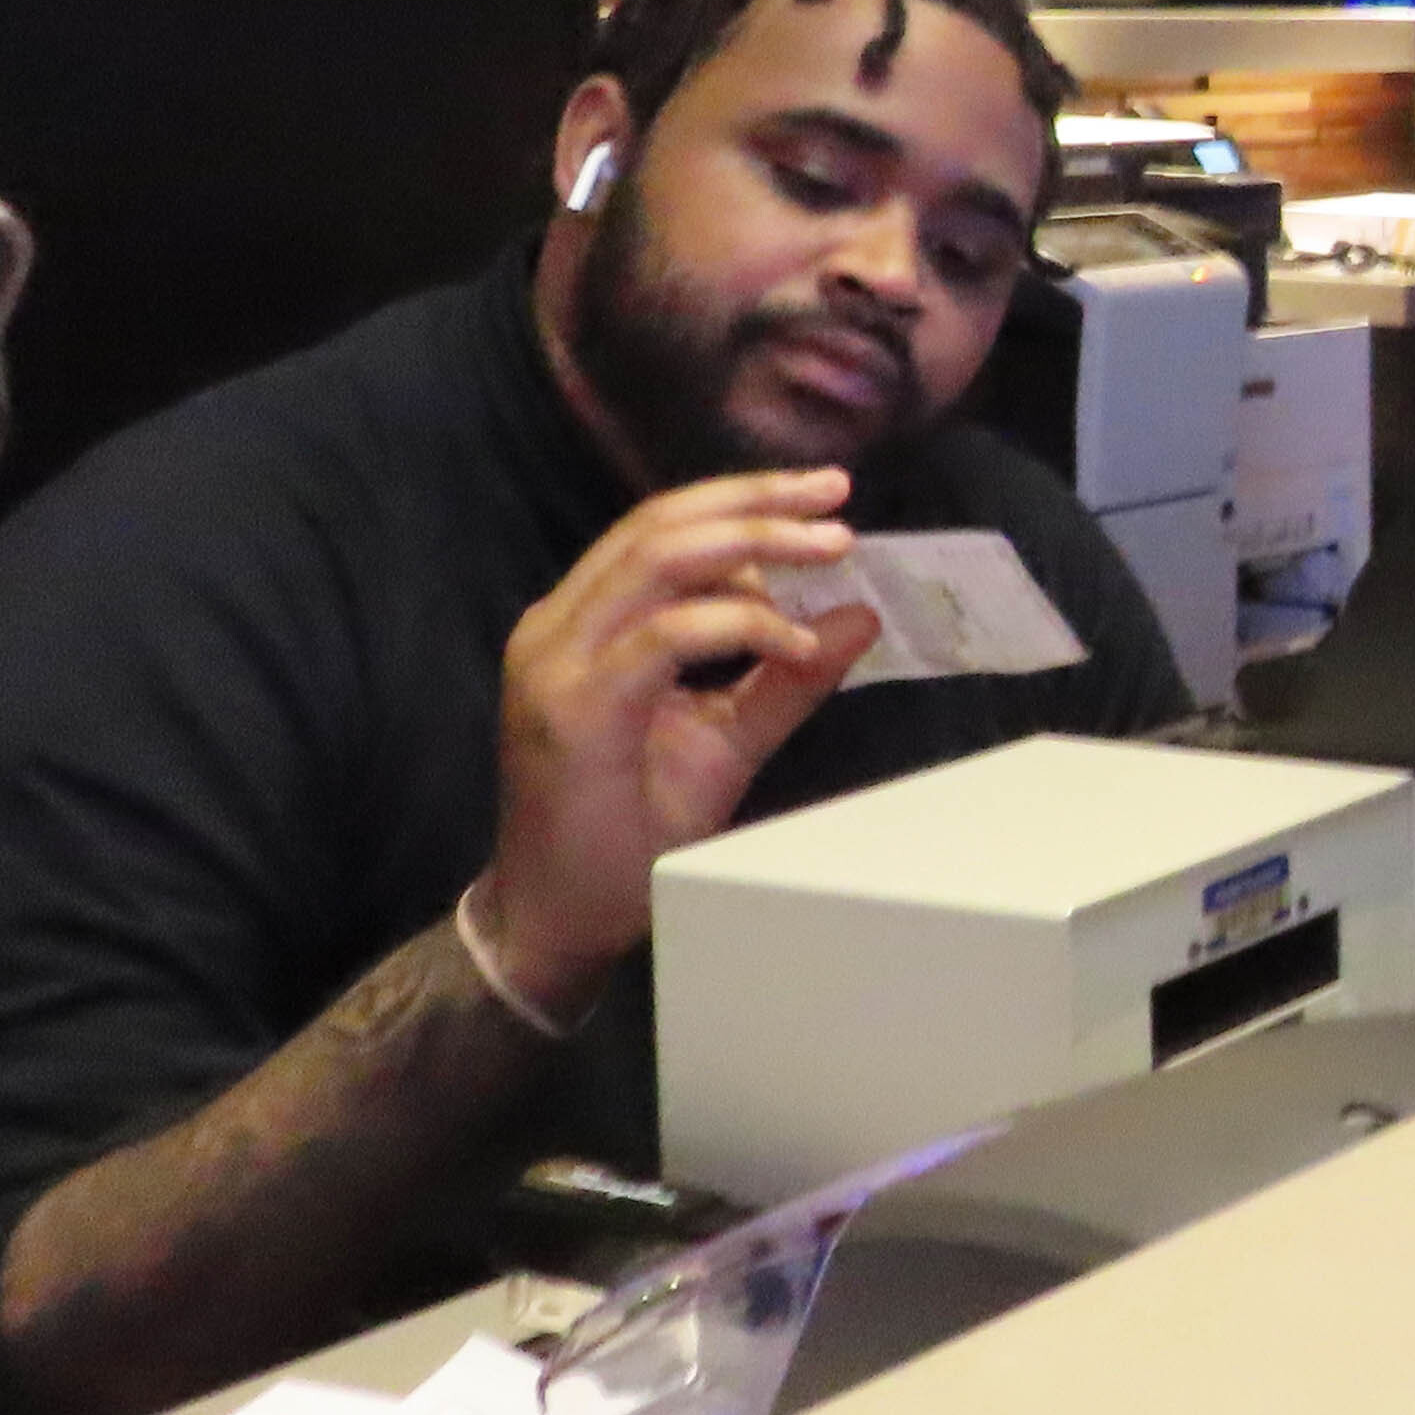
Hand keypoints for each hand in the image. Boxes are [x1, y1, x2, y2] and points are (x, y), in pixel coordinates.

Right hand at [473, 470, 878, 1017]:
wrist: (558, 918)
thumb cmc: (629, 831)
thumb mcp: (728, 740)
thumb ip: (787, 680)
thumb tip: (858, 617)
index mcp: (587, 622)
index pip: (662, 528)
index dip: (744, 501)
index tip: (825, 497)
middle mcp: (559, 626)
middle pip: (661, 525)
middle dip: (757, 502)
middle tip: (837, 496)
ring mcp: (555, 661)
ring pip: (659, 560)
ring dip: (755, 544)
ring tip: (832, 547)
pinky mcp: (571, 705)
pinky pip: (665, 636)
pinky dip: (741, 626)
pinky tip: (796, 642)